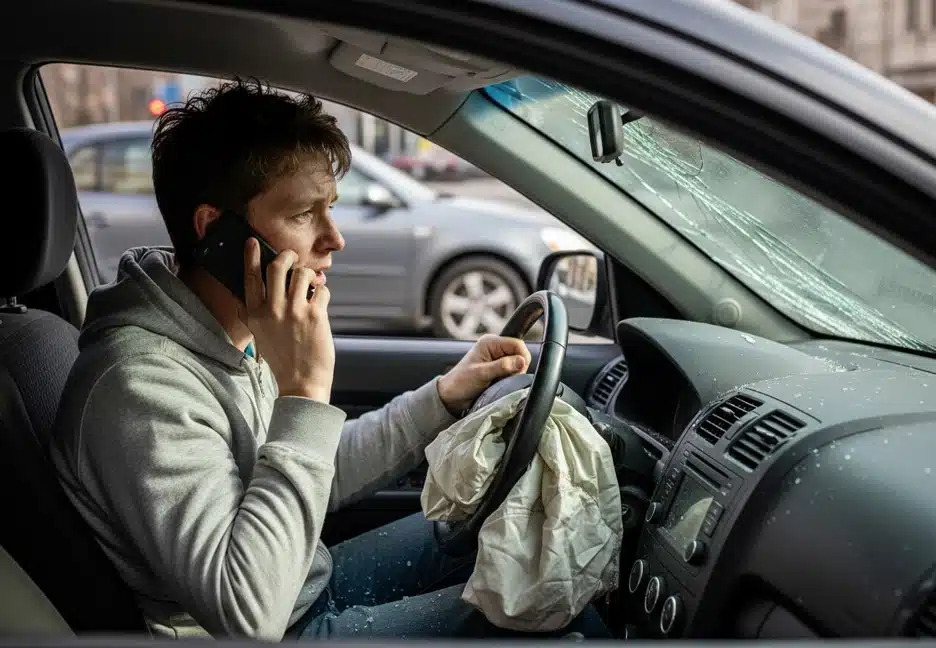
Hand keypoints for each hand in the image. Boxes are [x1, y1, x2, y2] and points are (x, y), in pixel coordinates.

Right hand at [239, 238, 334, 401]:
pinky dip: (323, 291)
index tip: (253, 242)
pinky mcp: (316, 316)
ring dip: (309, 275)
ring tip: (310, 285)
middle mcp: (273, 310)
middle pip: (277, 267)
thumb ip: (250, 316)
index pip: (250, 278)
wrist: (301, 383)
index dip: (251, 257)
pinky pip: (322, 289)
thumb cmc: (281, 359)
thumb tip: (243, 299)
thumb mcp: (258, 336)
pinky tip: (321, 301)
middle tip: (292, 257)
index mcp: (255, 315)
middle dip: (287, 256)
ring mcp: (295, 312)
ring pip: (303, 274)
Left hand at [436, 334, 531, 413]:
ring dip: (513, 374)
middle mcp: (495, 347)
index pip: (517, 344)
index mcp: (490, 342)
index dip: (521, 358)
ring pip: (518, 364)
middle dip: (517, 368)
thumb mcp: (481, 374)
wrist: (452, 396)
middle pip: (520, 354)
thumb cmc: (461, 382)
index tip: (517, 372)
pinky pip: (513, 371)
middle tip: (504, 379)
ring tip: (499, 381)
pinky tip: (500, 383)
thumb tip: (521, 361)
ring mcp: (498, 358)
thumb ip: (502, 366)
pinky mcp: (499, 368)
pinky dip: (510, 378)